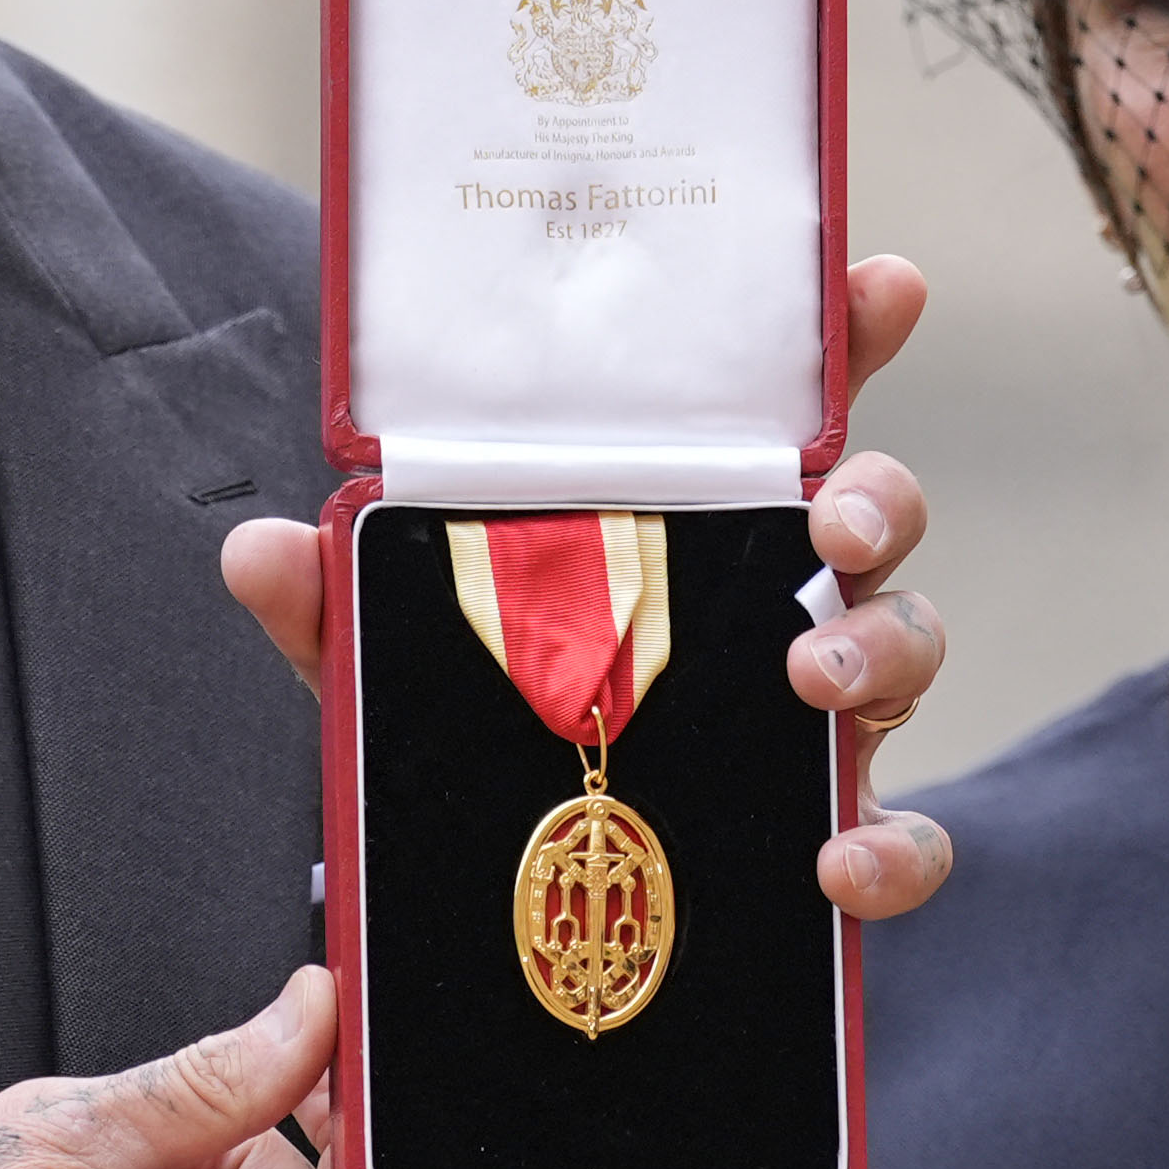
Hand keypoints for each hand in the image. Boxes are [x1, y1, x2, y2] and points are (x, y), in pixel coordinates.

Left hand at [220, 252, 955, 921]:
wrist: (499, 883)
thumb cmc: (478, 720)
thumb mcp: (394, 654)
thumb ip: (333, 599)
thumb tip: (258, 549)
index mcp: (688, 520)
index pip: (781, 406)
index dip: (845, 335)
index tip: (884, 284)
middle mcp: (771, 594)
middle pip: (875, 511)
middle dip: (879, 500)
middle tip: (829, 528)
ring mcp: (814, 706)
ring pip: (909, 643)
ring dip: (884, 649)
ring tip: (814, 681)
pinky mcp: (826, 818)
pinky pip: (902, 830)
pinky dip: (893, 846)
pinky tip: (838, 862)